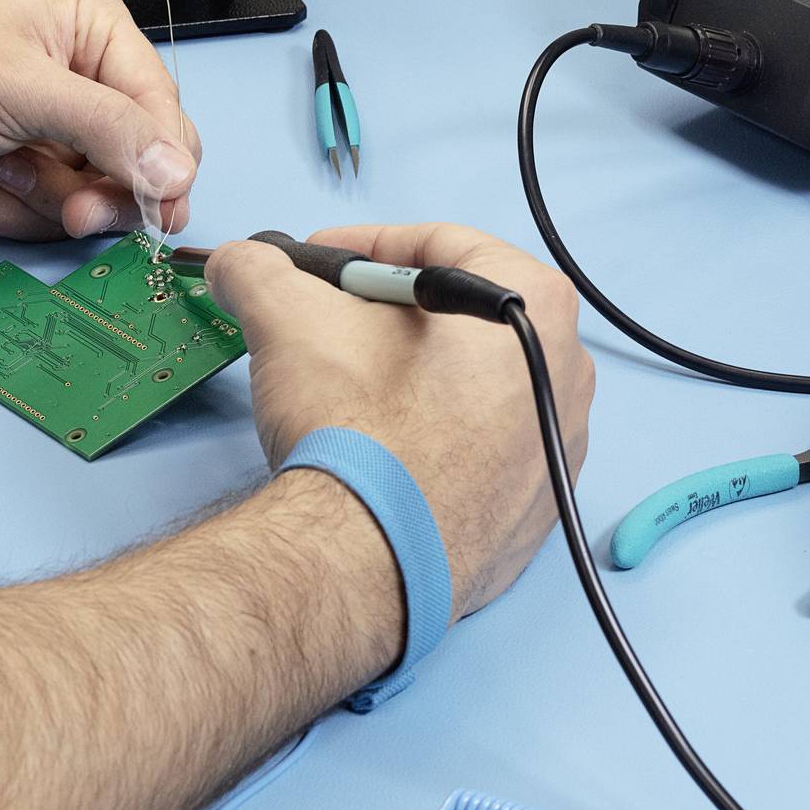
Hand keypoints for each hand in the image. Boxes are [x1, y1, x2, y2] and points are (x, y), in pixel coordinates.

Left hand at [0, 0, 200, 239]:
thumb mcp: (16, 87)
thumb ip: (105, 129)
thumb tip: (175, 171)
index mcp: (90, 31)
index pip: (161, 107)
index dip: (164, 163)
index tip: (158, 208)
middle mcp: (77, 82)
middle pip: (141, 164)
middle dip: (98, 192)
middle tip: (73, 210)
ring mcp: (47, 136)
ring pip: (95, 201)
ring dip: (40, 199)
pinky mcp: (18, 182)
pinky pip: (49, 221)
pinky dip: (10, 213)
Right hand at [205, 223, 596, 620]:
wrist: (370, 563)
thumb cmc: (358, 430)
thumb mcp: (291, 320)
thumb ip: (261, 273)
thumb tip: (240, 263)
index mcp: (534, 304)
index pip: (439, 246)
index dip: (363, 247)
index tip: (318, 264)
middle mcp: (570, 373)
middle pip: (463, 316)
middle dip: (389, 314)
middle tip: (328, 323)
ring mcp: (560, 447)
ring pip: (476, 383)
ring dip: (412, 376)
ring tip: (348, 388)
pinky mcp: (538, 510)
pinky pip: (484, 447)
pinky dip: (437, 438)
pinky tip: (384, 449)